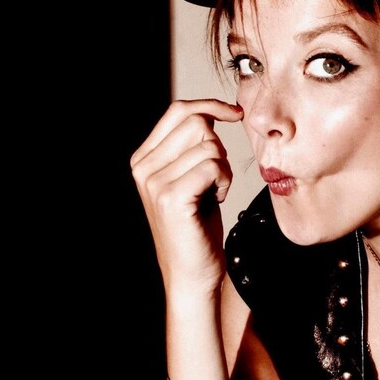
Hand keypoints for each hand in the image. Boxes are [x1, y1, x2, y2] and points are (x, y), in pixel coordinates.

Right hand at [131, 98, 242, 300]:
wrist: (191, 274)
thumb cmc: (196, 227)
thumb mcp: (190, 178)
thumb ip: (192, 145)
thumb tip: (214, 111)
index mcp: (144, 159)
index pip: (178, 111)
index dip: (210, 106)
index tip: (235, 114)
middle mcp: (143, 168)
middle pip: (196, 123)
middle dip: (219, 146)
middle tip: (217, 177)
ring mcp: (154, 183)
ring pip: (209, 145)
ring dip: (224, 168)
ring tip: (215, 192)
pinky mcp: (172, 198)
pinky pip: (213, 166)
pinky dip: (225, 181)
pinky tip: (217, 199)